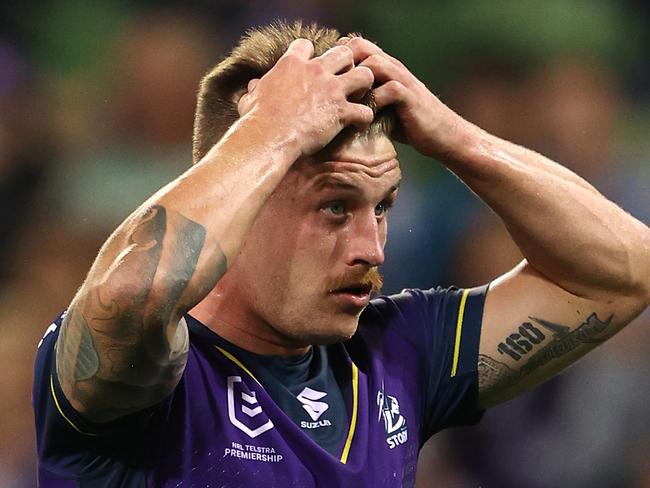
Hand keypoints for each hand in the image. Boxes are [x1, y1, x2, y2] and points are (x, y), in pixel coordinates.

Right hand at [237, 39, 374, 156]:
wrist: (268, 137)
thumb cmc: (256, 121)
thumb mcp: (251, 100)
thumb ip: (256, 90)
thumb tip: (253, 87)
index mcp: (291, 65)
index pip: (306, 46)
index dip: (311, 56)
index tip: (310, 67)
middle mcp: (315, 71)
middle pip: (343, 53)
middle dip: (347, 65)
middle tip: (343, 80)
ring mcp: (331, 90)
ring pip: (364, 75)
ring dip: (364, 85)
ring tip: (358, 97)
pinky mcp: (341, 111)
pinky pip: (365, 110)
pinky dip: (364, 117)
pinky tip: (359, 123)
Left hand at [344, 37, 468, 159]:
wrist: (442, 135)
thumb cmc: (409, 125)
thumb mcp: (382, 109)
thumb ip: (363, 100)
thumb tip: (332, 109)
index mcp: (384, 68)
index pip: (355, 45)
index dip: (338, 60)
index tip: (327, 83)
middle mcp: (393, 68)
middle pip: (360, 47)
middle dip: (343, 67)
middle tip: (334, 94)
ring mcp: (403, 81)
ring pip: (374, 64)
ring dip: (356, 83)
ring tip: (347, 105)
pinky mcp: (411, 97)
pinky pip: (389, 89)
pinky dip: (374, 101)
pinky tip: (365, 118)